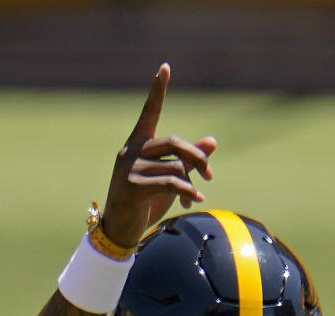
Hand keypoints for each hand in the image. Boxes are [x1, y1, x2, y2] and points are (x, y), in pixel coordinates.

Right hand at [100, 63, 216, 250]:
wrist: (121, 229)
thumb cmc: (145, 202)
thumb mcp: (170, 178)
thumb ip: (188, 160)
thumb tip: (213, 142)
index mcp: (138, 143)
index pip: (150, 111)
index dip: (158, 90)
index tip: (165, 67)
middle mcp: (131, 150)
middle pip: (174, 142)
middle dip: (196, 157)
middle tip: (210, 174)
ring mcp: (130, 168)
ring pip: (174, 167)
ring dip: (190, 184)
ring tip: (194, 198)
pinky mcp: (132, 187)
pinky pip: (170, 183)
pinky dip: (188, 191)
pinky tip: (195, 199)